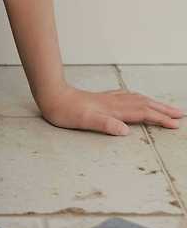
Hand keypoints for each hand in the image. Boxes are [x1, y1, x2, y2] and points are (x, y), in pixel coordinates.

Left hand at [38, 84, 184, 135]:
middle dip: (163, 110)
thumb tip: (125, 131)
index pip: (142, 114)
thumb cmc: (66, 112)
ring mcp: (109, 100)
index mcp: (113, 110)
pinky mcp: (103, 99)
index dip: (160, 119)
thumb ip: (104, 124)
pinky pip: (128, 97)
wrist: (52, 96)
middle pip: (145, 105)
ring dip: (154, 104)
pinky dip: (139, 99)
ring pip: (138, 100)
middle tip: (181, 115)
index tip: (176, 124)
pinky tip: (138, 100)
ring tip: (166, 108)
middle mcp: (114, 103)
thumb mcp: (84, 121)